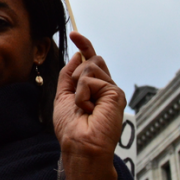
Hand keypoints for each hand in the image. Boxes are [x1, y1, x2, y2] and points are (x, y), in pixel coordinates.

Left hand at [52, 32, 126, 179]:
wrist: (80, 146)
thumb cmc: (71, 128)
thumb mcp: (63, 96)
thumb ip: (69, 75)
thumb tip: (77, 54)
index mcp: (93, 88)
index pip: (90, 61)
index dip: (84, 45)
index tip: (74, 33)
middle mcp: (105, 87)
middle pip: (91, 60)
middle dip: (77, 75)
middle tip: (78, 101)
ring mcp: (112, 90)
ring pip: (90, 68)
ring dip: (78, 88)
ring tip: (83, 108)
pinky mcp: (116, 94)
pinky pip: (91, 80)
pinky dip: (83, 94)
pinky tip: (89, 110)